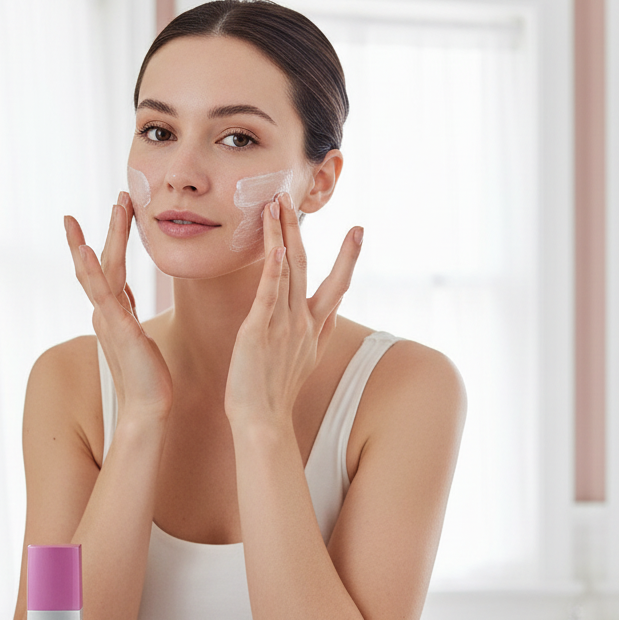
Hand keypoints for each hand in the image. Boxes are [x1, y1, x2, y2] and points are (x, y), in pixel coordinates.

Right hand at [65, 193, 171, 422]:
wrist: (149, 407)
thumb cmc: (149, 380)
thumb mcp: (141, 342)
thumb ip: (132, 322)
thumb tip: (130, 307)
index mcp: (116, 315)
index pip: (113, 270)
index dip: (114, 242)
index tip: (121, 214)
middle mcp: (106, 313)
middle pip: (104, 263)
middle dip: (111, 230)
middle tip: (120, 198)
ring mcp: (108, 319)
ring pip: (99, 271)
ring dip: (100, 238)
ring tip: (107, 209)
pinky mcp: (115, 327)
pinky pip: (100, 293)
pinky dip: (90, 269)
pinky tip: (84, 247)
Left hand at [224, 191, 362, 428]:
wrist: (262, 422)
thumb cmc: (275, 393)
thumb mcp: (307, 359)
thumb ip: (321, 331)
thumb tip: (335, 309)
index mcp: (314, 329)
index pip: (336, 286)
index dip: (347, 258)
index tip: (358, 231)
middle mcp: (303, 322)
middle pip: (305, 266)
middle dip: (299, 230)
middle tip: (293, 197)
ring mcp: (284, 325)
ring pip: (287, 271)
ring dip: (282, 235)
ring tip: (275, 205)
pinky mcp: (260, 332)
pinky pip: (269, 295)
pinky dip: (273, 270)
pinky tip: (275, 248)